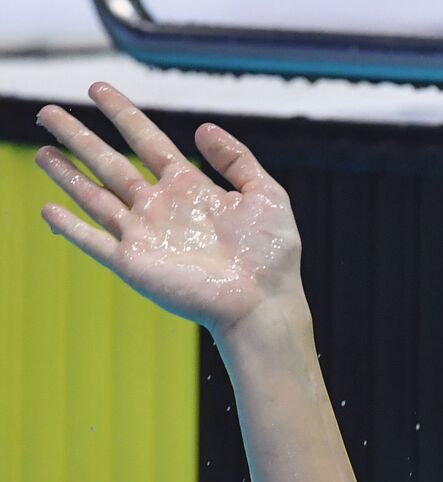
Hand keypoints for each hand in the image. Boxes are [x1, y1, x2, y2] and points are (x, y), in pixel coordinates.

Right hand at [35, 82, 303, 338]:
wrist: (263, 302)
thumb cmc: (271, 254)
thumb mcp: (266, 194)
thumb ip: (237, 159)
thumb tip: (203, 128)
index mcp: (189, 188)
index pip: (147, 141)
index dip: (122, 114)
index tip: (98, 88)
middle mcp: (161, 208)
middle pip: (110, 163)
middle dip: (79, 138)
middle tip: (49, 112)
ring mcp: (144, 235)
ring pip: (94, 196)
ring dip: (66, 174)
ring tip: (41, 151)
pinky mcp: (134, 263)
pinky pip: (93, 241)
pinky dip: (70, 226)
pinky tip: (47, 209)